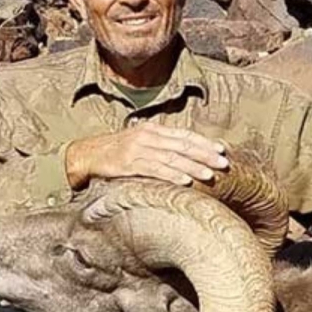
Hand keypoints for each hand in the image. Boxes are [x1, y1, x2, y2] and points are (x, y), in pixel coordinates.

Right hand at [66, 122, 228, 188]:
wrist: (87, 154)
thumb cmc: (117, 151)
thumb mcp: (141, 142)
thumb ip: (162, 146)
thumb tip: (187, 154)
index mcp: (154, 130)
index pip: (185, 135)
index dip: (204, 142)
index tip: (222, 150)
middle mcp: (148, 137)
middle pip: (183, 146)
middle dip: (205, 155)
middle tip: (223, 163)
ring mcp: (139, 150)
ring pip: (172, 158)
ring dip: (193, 167)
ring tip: (209, 175)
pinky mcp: (129, 164)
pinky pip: (155, 170)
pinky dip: (171, 175)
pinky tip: (185, 181)